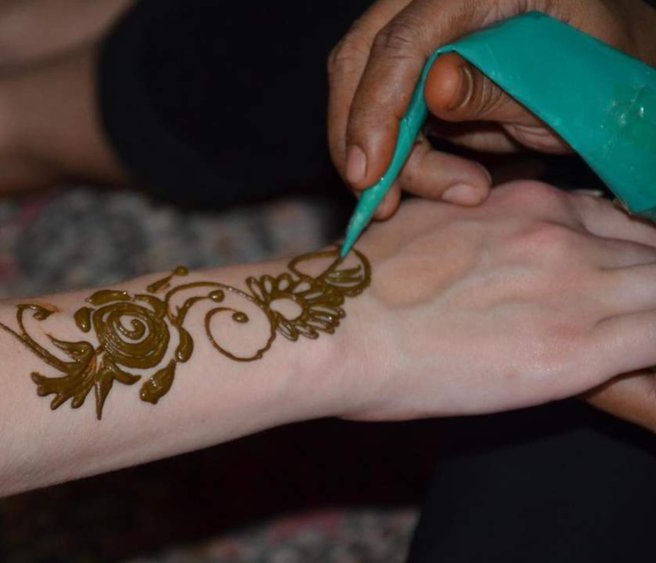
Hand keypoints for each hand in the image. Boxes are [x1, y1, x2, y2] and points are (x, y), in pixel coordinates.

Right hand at [320, 181, 655, 419]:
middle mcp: (562, 235)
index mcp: (528, 203)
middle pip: (653, 251)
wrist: (333, 325)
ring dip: (652, 312)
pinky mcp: (577, 351)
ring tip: (634, 338)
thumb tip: (491, 255)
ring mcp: (576, 289)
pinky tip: (638, 367)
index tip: (618, 280)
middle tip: (631, 313)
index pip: (617, 218)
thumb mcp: (430, 227)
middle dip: (649, 281)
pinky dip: (655, 350)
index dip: (628, 251)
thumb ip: (484, 230)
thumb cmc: (359, 286)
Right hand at [327, 0, 655, 218]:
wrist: (605, 73)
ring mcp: (419, 26)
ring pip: (360, 87)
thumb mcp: (560, 89)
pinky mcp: (411, 61)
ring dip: (384, 154)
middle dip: (357, 135)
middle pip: (361, 58)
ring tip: (457, 190)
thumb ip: (497, 87)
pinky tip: (432, 179)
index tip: (371, 172)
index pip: (403, 41)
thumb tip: (433, 89)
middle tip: (374, 199)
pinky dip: (393, 152)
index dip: (377, 108)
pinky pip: (379, 106)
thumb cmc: (596, 75)